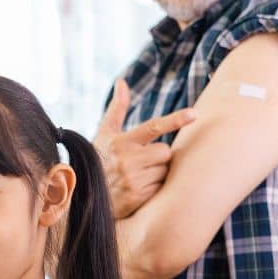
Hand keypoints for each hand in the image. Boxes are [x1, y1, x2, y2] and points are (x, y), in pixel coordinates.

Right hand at [93, 78, 196, 218]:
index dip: (175, 120)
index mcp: (122, 141)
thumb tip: (122, 81)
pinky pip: (160, 188)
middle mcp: (127, 160)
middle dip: (158, 157)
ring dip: (156, 173)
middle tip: (141, 162)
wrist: (83, 194)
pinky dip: (153, 188)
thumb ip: (117, 108)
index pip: (153, 127)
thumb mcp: (104, 134)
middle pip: (165, 151)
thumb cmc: (100, 159)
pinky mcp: (137, 197)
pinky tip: (137, 189)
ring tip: (137, 177)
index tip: (194, 114)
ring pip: (164, 170)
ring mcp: (132, 179)